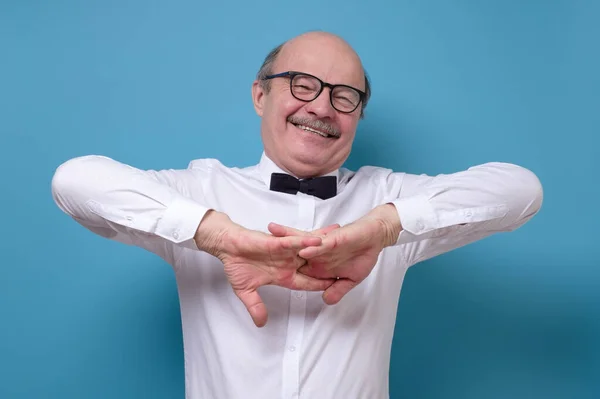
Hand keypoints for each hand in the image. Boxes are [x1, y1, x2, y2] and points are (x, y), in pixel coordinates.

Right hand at [194, 210, 338, 326]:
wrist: (227, 246)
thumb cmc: (236, 265)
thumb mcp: (246, 291)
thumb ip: (255, 306)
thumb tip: (261, 323)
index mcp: (283, 275)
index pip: (307, 282)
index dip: (321, 285)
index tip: (336, 288)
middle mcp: (288, 262)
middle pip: (314, 264)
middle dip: (330, 263)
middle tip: (349, 260)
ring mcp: (284, 251)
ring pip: (308, 250)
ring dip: (323, 247)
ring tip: (341, 241)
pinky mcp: (277, 241)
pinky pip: (294, 241)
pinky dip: (305, 241)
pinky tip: (317, 240)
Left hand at [269, 204, 401, 304]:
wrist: (376, 237)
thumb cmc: (364, 255)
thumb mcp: (350, 278)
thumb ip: (337, 289)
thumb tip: (326, 299)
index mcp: (318, 263)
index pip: (295, 266)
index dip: (279, 267)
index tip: (262, 268)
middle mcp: (317, 253)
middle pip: (291, 250)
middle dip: (274, 246)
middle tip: (254, 242)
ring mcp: (324, 245)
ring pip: (301, 241)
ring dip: (287, 238)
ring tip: (270, 233)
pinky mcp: (334, 239)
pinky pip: (320, 243)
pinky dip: (312, 244)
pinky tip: (303, 247)